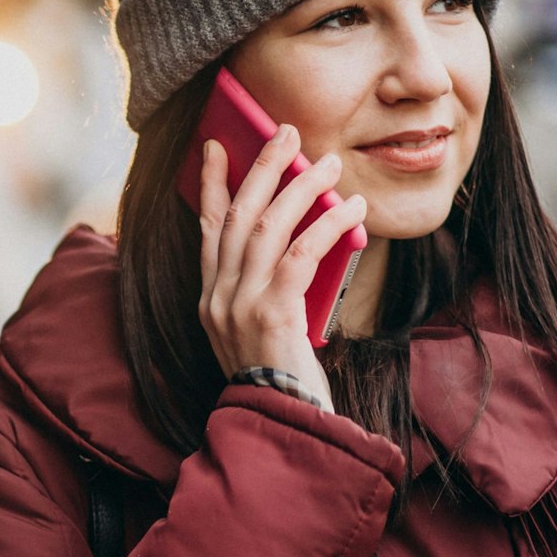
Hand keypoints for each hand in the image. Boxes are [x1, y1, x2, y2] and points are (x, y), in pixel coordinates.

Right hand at [196, 124, 367, 414]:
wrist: (279, 425)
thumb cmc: (281, 381)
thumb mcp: (261, 332)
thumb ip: (267, 291)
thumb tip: (299, 246)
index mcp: (210, 298)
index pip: (206, 228)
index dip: (209, 183)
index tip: (216, 146)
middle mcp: (217, 296)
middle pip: (236, 214)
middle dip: (262, 167)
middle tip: (285, 132)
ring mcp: (238, 304)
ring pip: (266, 227)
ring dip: (301, 188)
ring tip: (328, 163)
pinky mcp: (270, 314)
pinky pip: (298, 255)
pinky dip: (326, 226)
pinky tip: (351, 209)